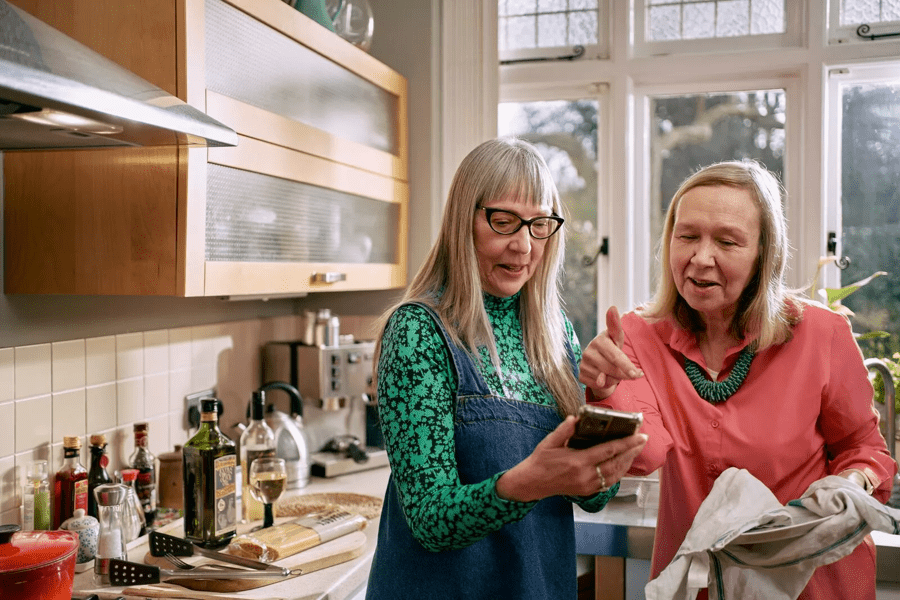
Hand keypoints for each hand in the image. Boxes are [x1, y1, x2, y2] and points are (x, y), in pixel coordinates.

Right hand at [496, 416, 647, 501]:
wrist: (532, 483)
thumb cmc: (540, 460)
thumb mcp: (549, 442)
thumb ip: (564, 429)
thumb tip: (576, 417)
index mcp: (578, 461)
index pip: (608, 450)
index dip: (626, 443)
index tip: (639, 435)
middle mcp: (586, 475)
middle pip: (617, 463)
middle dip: (632, 451)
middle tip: (643, 440)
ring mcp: (588, 485)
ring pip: (615, 474)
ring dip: (628, 462)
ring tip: (637, 450)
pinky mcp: (587, 491)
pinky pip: (609, 482)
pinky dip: (619, 473)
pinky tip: (623, 464)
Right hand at [579, 306, 642, 398]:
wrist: (598, 362)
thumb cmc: (611, 348)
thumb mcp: (617, 338)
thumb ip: (617, 326)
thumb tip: (612, 308)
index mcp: (600, 340)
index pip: (616, 356)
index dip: (627, 365)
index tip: (637, 373)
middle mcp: (589, 351)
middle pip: (613, 370)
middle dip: (625, 374)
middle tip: (634, 374)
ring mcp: (583, 364)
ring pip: (605, 379)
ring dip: (614, 379)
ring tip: (613, 371)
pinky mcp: (580, 375)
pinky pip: (597, 385)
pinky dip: (604, 384)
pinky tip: (604, 377)